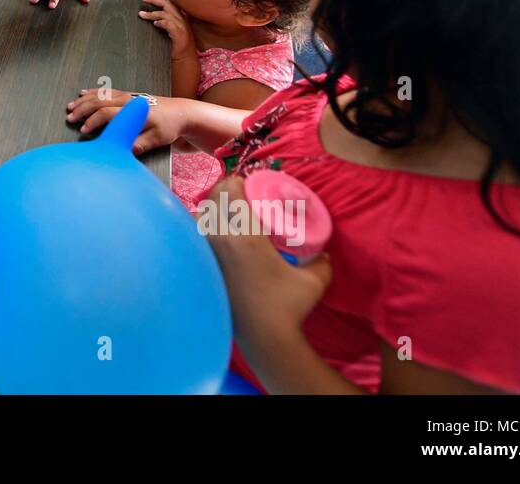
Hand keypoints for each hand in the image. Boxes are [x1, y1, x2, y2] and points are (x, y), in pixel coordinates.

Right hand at [65, 88, 186, 153]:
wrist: (182, 113)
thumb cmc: (169, 127)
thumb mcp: (158, 139)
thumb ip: (140, 144)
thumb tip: (123, 150)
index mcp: (133, 111)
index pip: (107, 114)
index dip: (93, 121)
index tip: (84, 130)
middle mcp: (128, 100)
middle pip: (100, 101)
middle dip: (83, 109)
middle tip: (70, 117)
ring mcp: (128, 95)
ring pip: (101, 94)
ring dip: (85, 100)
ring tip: (71, 106)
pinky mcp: (128, 94)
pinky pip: (107, 91)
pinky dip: (93, 92)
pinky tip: (83, 93)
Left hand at [138, 0, 194, 56]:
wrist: (185, 59)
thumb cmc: (175, 45)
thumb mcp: (169, 31)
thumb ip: (164, 22)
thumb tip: (151, 17)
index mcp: (179, 17)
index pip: (170, 2)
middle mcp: (181, 19)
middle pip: (168, 4)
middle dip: (154, 0)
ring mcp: (181, 27)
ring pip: (167, 14)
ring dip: (152, 13)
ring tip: (141, 14)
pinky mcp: (180, 34)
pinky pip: (170, 24)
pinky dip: (161, 22)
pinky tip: (155, 24)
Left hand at [201, 175, 332, 354]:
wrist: (264, 338)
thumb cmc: (288, 307)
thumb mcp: (315, 279)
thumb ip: (322, 260)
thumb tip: (323, 251)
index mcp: (245, 235)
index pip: (229, 190)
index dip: (236, 181)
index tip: (248, 183)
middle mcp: (220, 240)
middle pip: (211, 198)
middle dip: (224, 191)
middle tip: (239, 195)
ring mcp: (208, 255)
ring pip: (200, 217)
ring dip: (212, 209)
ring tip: (228, 213)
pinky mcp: (204, 269)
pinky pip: (197, 237)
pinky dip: (205, 229)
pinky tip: (218, 236)